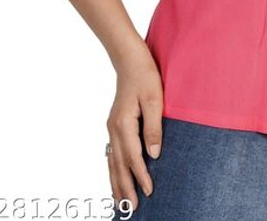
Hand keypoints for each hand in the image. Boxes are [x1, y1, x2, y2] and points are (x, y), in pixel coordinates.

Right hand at [107, 42, 163, 212]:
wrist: (130, 60)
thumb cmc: (145, 76)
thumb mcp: (156, 99)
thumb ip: (154, 127)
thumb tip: (153, 155)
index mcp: (124, 123)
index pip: (133, 157)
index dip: (140, 175)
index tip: (149, 191)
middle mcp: (114, 128)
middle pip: (118, 164)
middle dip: (125, 187)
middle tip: (133, 207)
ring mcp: (112, 127)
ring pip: (112, 161)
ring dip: (116, 182)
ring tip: (120, 202)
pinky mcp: (114, 125)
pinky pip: (111, 153)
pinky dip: (112, 168)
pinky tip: (115, 177)